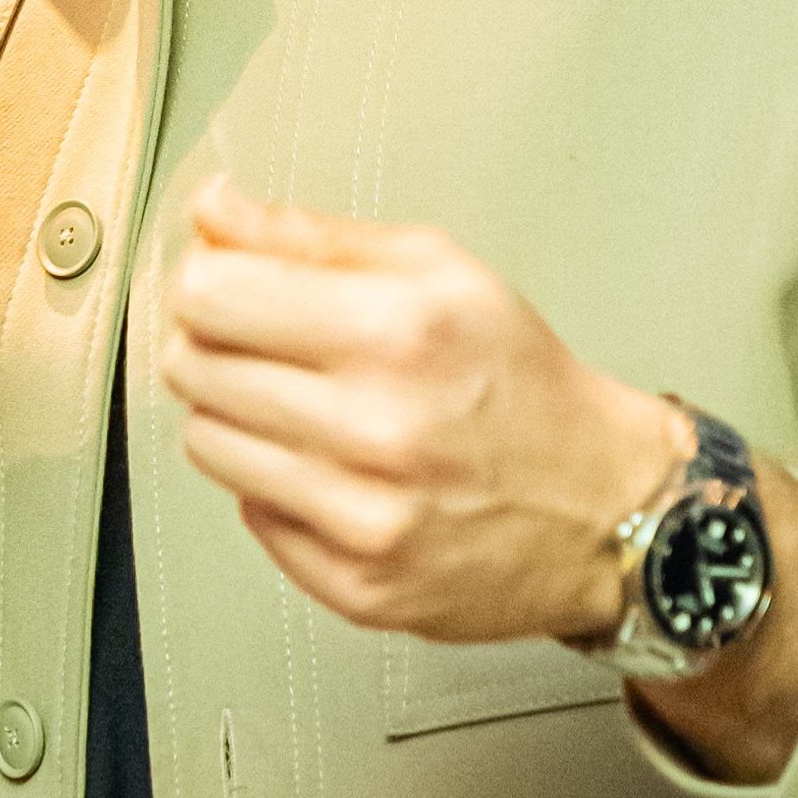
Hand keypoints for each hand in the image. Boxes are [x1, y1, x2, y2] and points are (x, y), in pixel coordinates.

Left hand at [160, 183, 686, 647]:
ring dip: (242, 418)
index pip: (212, 295)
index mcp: (398, 331)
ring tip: (312, 410)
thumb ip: (312, 238)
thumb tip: (212, 213)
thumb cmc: (524, 386)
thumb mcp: (441, 272)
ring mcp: (362, 517)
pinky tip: (338, 470)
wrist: (602, 509)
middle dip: (219, 344)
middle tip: (273, 346)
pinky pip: (250, 515)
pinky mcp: (354, 584)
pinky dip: (279, 486)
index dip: (209, 280)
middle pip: (195, 368)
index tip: (229, 283)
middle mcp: (376, 428)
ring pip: (207, 444)